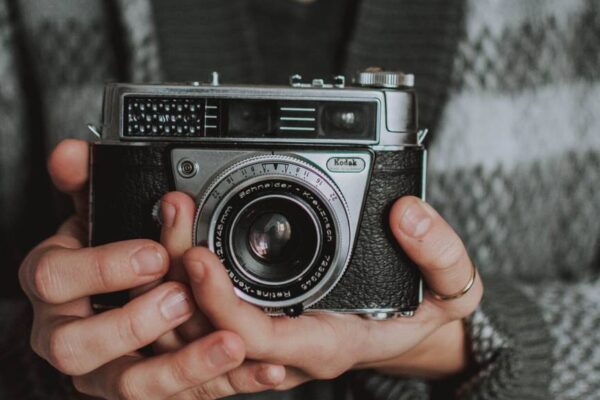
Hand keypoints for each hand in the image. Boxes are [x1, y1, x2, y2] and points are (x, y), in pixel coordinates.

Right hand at [19, 139, 285, 398]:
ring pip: (131, 386)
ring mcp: (103, 372)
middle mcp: (67, 337)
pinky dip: (224, 384)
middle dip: (134, 322)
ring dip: (184, 366)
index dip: (104, 266)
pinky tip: (263, 368)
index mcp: (54, 288)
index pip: (55, 280)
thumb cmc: (97, 263)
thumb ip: (86, 187)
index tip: (153, 253)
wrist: (99, 310)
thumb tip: (71, 151)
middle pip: (78, 347)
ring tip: (231, 345)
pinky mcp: (143, 391)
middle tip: (182, 298)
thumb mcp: (91, 221)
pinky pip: (181, 399)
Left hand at [162, 193, 482, 388]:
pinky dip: (188, 278)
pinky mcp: (260, 321)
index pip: (255, 337)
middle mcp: (285, 348)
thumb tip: (408, 214)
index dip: (220, 303)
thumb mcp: (452, 290)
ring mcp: (267, 338)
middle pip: (211, 330)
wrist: (409, 333)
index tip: (198, 254)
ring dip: (175, 273)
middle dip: (180, 276)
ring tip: (169, 213)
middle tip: (172, 211)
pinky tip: (180, 234)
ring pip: (199, 324)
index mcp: (325, 344)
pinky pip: (209, 313)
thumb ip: (440, 255)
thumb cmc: (424, 314)